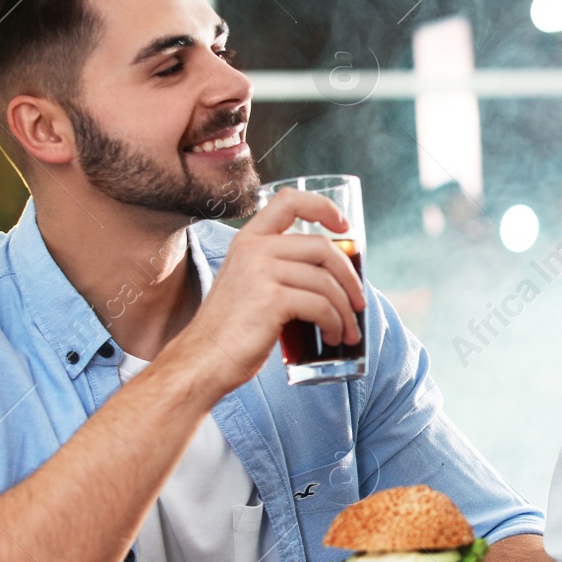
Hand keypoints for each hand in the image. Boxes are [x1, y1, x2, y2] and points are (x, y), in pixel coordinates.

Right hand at [167, 188, 365, 399]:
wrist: (203, 360)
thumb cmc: (233, 329)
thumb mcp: (250, 283)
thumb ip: (279, 268)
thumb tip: (335, 274)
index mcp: (249, 240)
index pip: (289, 201)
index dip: (323, 207)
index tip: (345, 227)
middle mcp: (254, 249)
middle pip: (322, 246)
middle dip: (350, 276)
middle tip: (358, 302)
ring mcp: (261, 272)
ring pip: (326, 281)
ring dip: (346, 309)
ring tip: (347, 331)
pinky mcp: (271, 300)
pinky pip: (321, 306)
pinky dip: (335, 323)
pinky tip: (333, 336)